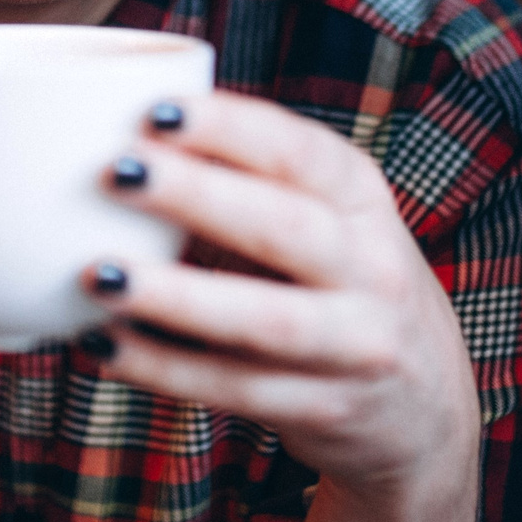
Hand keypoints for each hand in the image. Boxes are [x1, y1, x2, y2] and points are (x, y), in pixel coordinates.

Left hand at [86, 91, 482, 521]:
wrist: (422, 408)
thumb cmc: (336, 285)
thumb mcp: (324, 222)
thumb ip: (244, 184)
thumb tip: (116, 137)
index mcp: (362, 200)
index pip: (300, 152)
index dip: (230, 128)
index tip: (156, 111)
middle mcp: (373, 268)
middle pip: (284, 226)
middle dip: (198, 195)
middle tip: (115, 171)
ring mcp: (357, 345)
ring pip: (265, 320)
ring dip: (176, 297)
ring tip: (99, 276)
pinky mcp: (326, 410)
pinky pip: (237, 389)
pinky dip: (165, 369)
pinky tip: (104, 345)